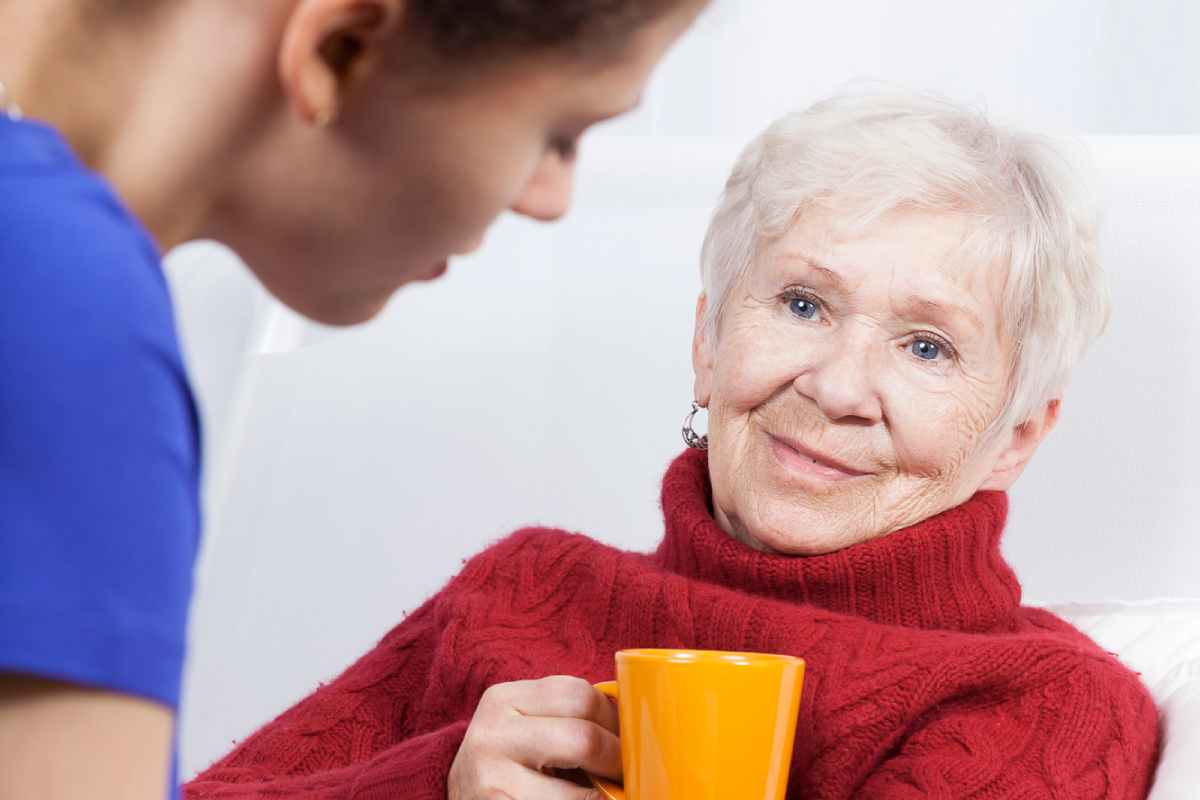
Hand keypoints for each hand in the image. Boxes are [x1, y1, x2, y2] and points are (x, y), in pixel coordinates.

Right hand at [448, 676, 620, 799]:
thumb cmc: (509, 765)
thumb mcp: (529, 728)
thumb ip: (569, 718)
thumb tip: (638, 727)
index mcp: (504, 699)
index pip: (580, 695)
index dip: (615, 721)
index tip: (627, 742)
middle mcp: (493, 735)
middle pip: (584, 738)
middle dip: (615, 761)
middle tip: (623, 776)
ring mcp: (491, 780)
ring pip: (579, 793)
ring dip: (602, 797)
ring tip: (605, 794)